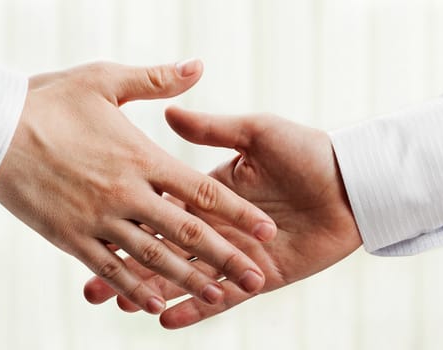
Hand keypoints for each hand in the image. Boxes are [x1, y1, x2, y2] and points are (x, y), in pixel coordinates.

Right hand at [0, 62, 277, 313]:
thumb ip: (156, 80)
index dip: (238, 212)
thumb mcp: (104, 79)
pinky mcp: (69, 236)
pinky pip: (107, 266)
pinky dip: (131, 286)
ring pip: (152, 256)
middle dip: (224, 256)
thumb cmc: (48, 100)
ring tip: (218, 295)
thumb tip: (199, 66)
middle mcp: (126, 194)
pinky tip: (152, 302)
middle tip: (257, 276)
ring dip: (187, 277)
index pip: (202, 190)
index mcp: (141, 157)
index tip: (267, 229)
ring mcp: (97, 219)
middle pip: (186, 231)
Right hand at [83, 107, 361, 326]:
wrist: (353, 182)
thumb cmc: (307, 151)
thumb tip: (170, 114)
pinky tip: (164, 318)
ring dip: (150, 292)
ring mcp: (235, 255)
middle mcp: (215, 228)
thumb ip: (213, 129)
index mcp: (207, 193)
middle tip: (89, 287)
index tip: (96, 233)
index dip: (126, 225)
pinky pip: (222, 299)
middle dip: (125, 269)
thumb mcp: (256, 132)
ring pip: (184, 279)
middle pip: (160, 251)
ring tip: (117, 304)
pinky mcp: (259, 276)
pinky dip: (194, 310)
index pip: (157, 212)